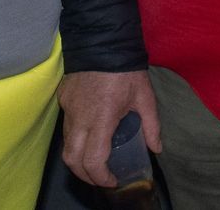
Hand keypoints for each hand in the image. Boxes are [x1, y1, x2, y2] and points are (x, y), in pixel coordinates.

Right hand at [58, 69, 161, 187]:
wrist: (101, 39)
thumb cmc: (126, 69)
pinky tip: (89, 133)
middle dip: (84, 175)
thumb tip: (157, 148)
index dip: (101, 177)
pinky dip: (75, 138)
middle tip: (101, 177)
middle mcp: (80, 117)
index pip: (92, 160)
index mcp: (101, 118)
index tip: (112, 180)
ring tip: (95, 160)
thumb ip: (151, 125)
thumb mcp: (145, 97)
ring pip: (65, 144)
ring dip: (78, 158)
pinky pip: (65, 126)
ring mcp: (68, 108)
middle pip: (71, 159)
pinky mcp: (62, 98)